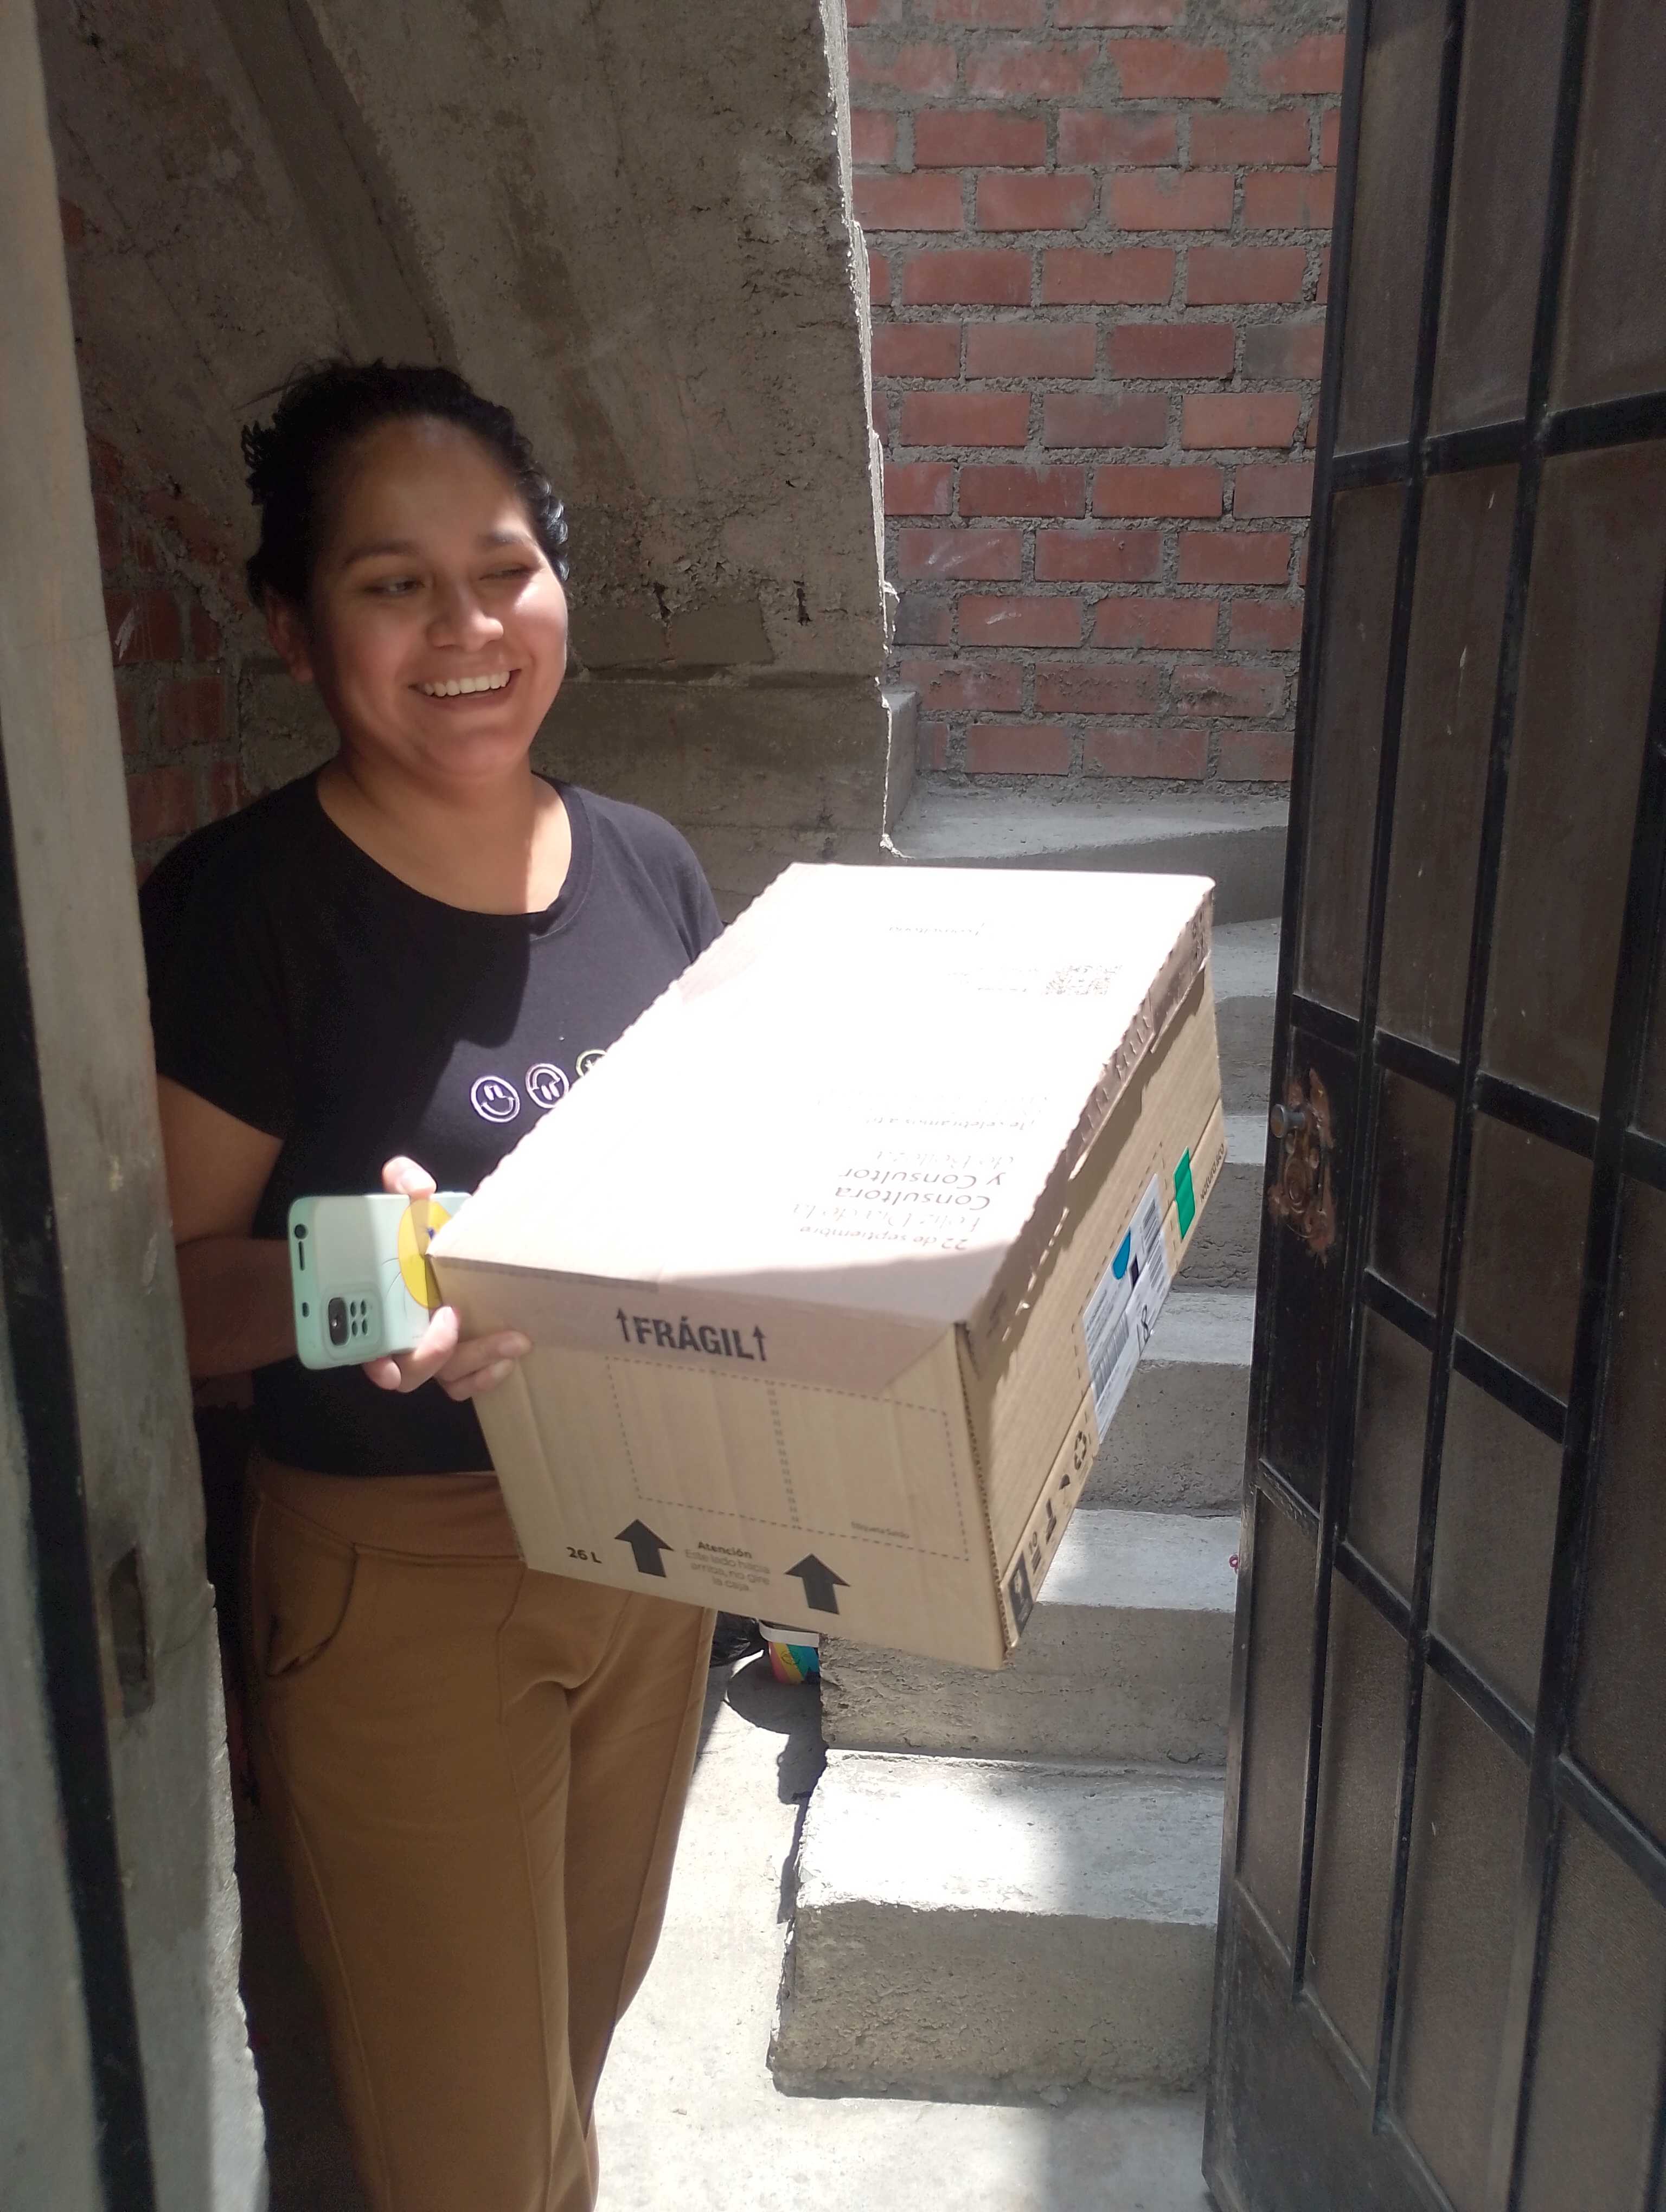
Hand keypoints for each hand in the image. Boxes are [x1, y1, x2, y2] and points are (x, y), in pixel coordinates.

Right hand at [361, 1157, 530, 1401]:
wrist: (436, 1248)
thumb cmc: (415, 1230)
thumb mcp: (406, 1202)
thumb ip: (402, 1183)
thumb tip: (418, 1185)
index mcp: (381, 1307)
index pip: (366, 1348)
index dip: (374, 1364)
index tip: (387, 1369)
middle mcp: (403, 1335)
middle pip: (411, 1370)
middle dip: (434, 1354)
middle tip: (454, 1317)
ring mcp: (432, 1349)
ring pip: (446, 1378)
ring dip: (476, 1363)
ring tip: (511, 1341)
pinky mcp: (459, 1355)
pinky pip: (466, 1381)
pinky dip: (486, 1377)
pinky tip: (507, 1359)